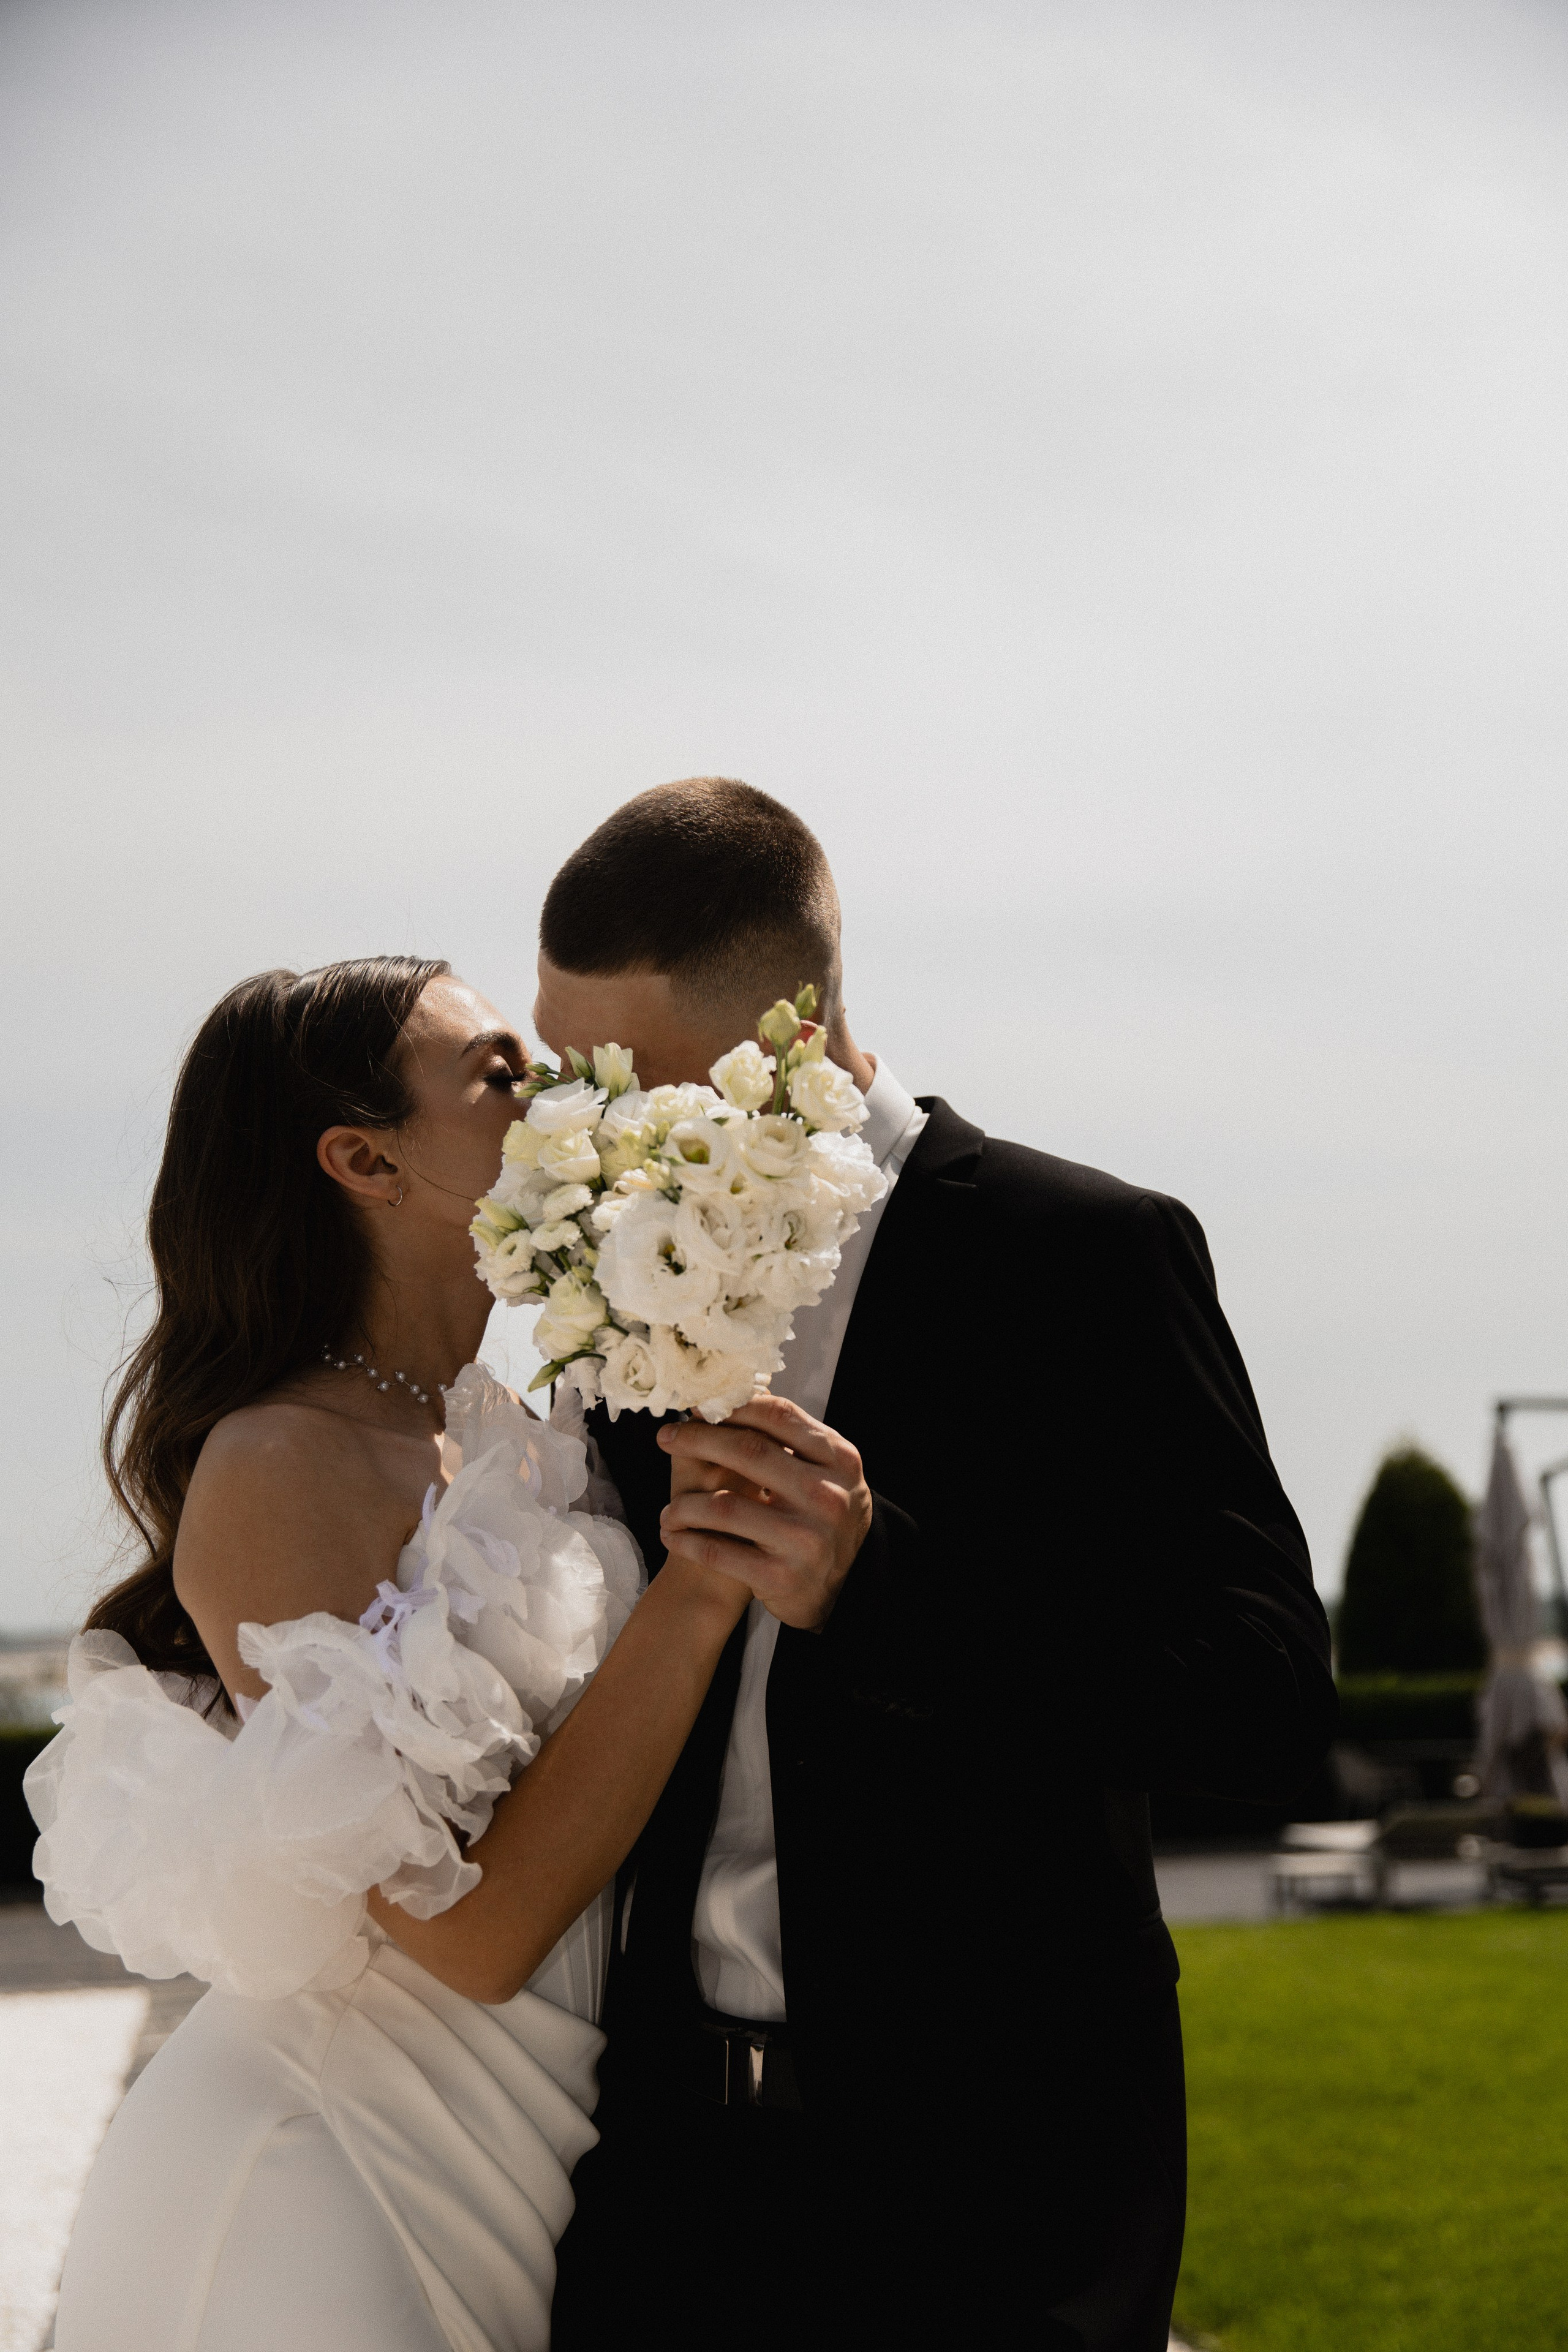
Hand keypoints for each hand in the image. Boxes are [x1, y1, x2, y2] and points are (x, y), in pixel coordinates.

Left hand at [657, 1395, 872, 1630]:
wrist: (837, 1589)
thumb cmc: (818, 1516)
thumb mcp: (822, 1470)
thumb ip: (787, 1435)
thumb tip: (733, 1387)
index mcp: (839, 1460)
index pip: (780, 1416)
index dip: (731, 1406)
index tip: (696, 1403)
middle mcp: (827, 1496)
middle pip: (748, 1451)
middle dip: (697, 1439)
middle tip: (665, 1436)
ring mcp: (805, 1538)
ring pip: (723, 1506)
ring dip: (683, 1504)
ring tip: (670, 1508)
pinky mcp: (781, 1577)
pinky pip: (716, 1551)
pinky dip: (685, 1542)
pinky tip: (672, 1536)